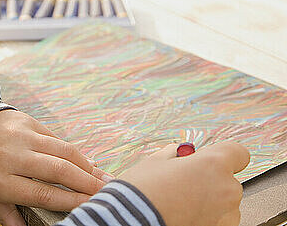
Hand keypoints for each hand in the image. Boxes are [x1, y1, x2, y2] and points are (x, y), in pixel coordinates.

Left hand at [0, 109, 113, 225]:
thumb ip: (6, 212)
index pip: (41, 193)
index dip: (69, 201)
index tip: (90, 207)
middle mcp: (12, 156)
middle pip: (57, 171)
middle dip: (86, 184)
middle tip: (108, 194)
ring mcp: (21, 136)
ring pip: (62, 151)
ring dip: (87, 166)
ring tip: (105, 179)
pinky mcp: (27, 121)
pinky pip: (56, 138)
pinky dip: (74, 151)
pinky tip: (87, 162)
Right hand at [119, 141, 249, 225]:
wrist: (133, 222)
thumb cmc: (143, 191)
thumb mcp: (156, 161)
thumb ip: (175, 154)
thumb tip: (180, 154)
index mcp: (214, 164)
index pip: (238, 152)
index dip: (224, 154)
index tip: (209, 160)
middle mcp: (227, 189)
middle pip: (228, 180)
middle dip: (210, 181)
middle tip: (183, 185)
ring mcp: (227, 215)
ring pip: (225, 203)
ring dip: (209, 202)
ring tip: (181, 205)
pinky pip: (220, 220)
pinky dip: (207, 219)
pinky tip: (185, 216)